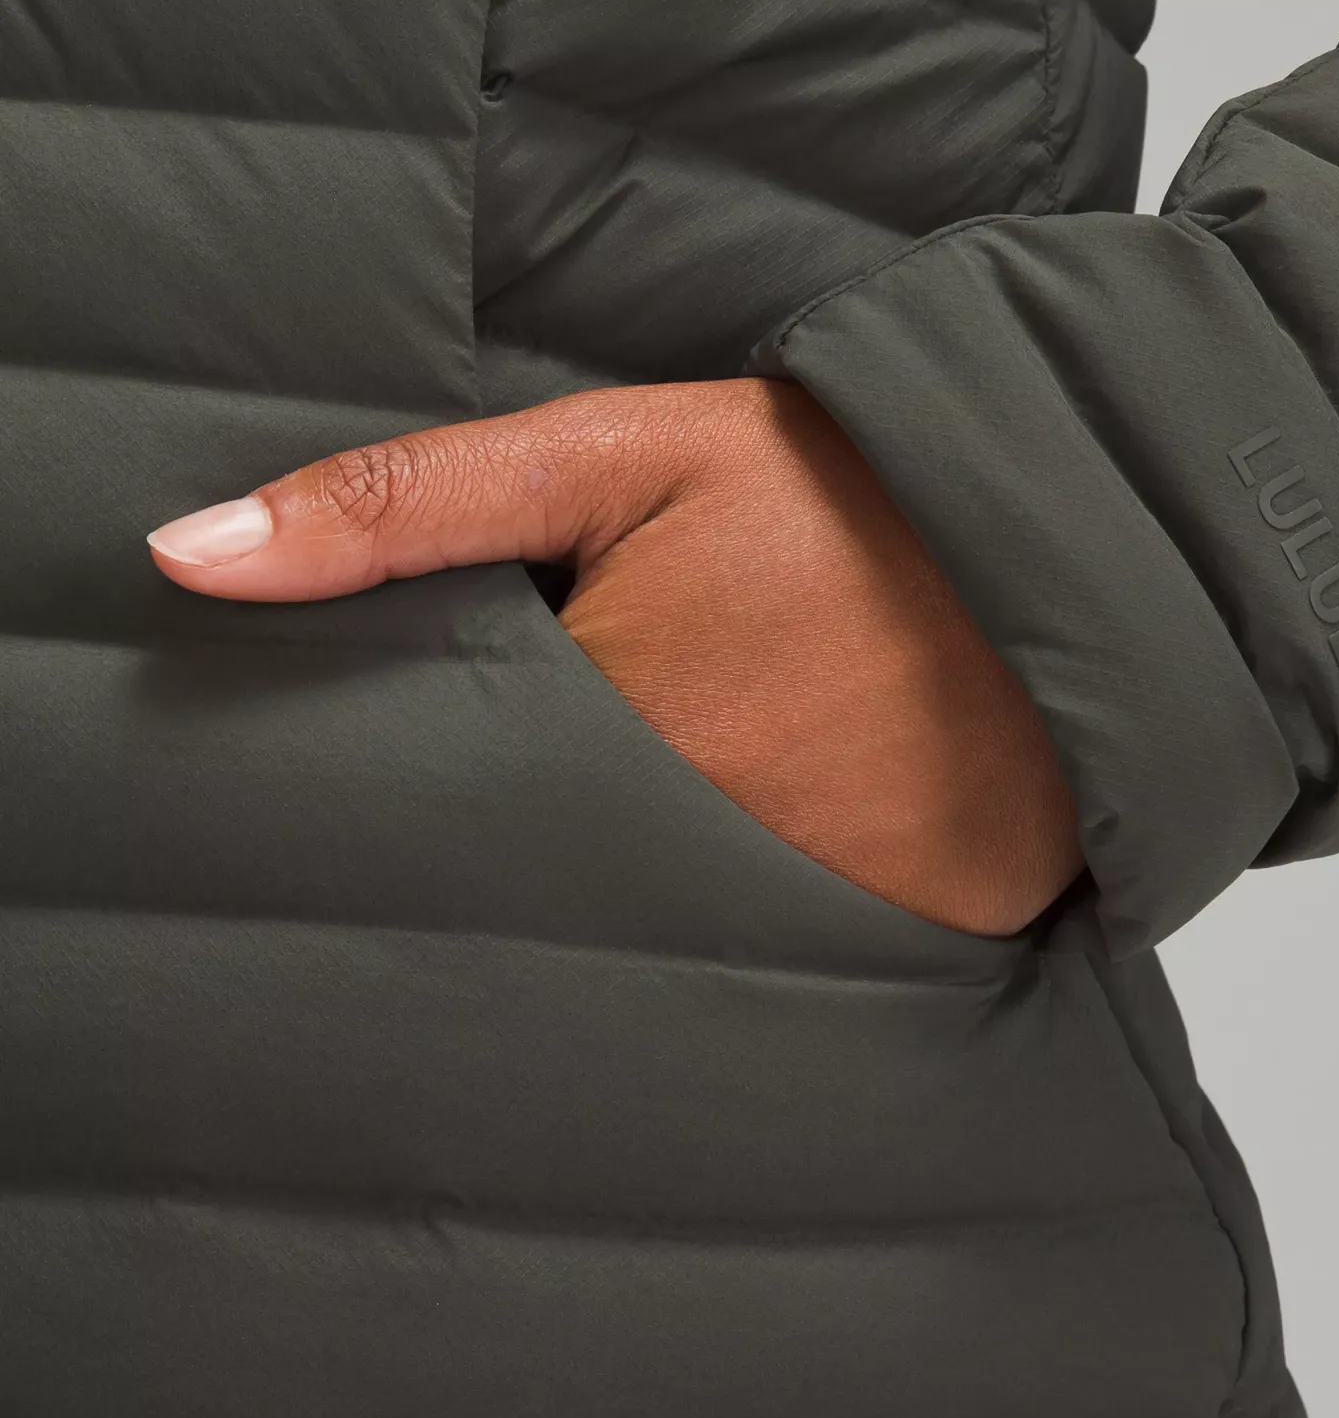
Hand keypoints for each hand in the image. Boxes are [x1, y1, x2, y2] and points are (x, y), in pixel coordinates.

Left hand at [146, 378, 1083, 934]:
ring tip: (715, 787)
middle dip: (526, 840)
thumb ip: (403, 506)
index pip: (442, 800)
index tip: (438, 758)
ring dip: (640, 888)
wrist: (1071, 531)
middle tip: (612, 754)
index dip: (429, 775)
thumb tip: (187, 558)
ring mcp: (806, 906)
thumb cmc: (840, 486)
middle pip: (539, 880)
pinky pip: (787, 964)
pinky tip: (790, 838)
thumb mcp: (616, 452)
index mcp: (600, 721)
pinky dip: (765, 923)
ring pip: (656, 934)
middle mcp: (691, 840)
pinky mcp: (905, 940)